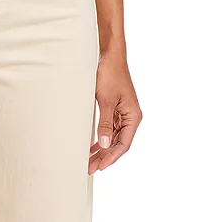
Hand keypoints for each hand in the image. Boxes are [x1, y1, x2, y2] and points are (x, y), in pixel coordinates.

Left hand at [89, 53, 141, 173]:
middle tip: (89, 167)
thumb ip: (105, 123)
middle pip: (118, 142)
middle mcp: (130, 116)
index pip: (123, 144)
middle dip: (104, 156)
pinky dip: (101, 136)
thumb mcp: (105, 100)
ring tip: (89, 159)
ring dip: (102, 148)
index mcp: (133, 116)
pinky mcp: (115, 107)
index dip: (111, 157)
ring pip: (113, 136)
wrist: (108, 54)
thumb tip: (105, 145)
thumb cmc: (109, 74)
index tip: (99, 167)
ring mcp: (123, 112)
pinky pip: (109, 127)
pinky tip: (93, 144)